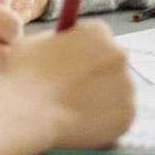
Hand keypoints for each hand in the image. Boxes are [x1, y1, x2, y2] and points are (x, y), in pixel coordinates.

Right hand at [4, 21, 135, 148]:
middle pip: (112, 63)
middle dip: (98, 74)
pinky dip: (106, 120)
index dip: (85, 52)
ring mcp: (127, 86)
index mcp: (98, 31)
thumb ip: (59, 41)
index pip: (99, 38)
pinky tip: (84, 123)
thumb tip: (64, 47)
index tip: (74, 65)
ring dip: (103, 97)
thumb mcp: (37, 42)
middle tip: (76, 90)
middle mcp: (119, 54)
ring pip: (118, 90)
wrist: (29, 112)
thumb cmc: (26, 74)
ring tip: (76, 110)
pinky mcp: (128, 115)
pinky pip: (119, 115)